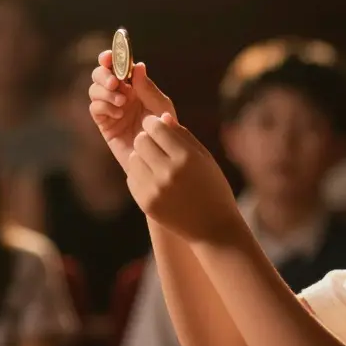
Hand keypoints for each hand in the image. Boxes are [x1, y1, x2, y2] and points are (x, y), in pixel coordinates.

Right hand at [87, 52, 175, 171]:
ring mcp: (110, 108)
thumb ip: (148, 88)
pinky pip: (95, 109)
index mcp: (133, 85)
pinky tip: (119, 114)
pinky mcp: (105, 124)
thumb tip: (137, 65)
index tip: (109, 56)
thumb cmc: (165, 130)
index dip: (110, 58)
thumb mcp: (160, 106)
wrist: (160, 156)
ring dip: (105, 92)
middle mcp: (119, 94)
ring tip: (122, 102)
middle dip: (103, 74)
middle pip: (99, 75)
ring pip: (94, 90)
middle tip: (115, 82)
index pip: (116, 65)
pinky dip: (104, 107)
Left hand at [126, 113, 241, 243]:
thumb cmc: (212, 188)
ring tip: (156, 163)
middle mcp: (168, 173)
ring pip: (133, 158)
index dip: (154, 123)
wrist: (213, 228)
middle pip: (140, 141)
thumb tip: (161, 117)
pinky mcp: (146, 203)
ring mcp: (155, 190)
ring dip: (142, 157)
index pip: (156, 128)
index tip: (156, 125)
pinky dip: (140, 175)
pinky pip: (132, 178)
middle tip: (155, 145)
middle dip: (146, 139)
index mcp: (186, 157)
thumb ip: (183, 136)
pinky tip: (154, 179)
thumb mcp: (205, 158)